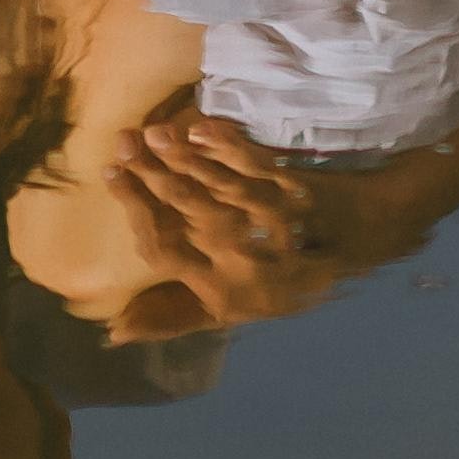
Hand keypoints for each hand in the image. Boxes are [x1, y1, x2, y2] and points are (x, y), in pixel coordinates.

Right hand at [107, 111, 337, 326]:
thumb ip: (171, 318)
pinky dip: (227, 144)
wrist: (347, 259)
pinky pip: (253, 164)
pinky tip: (200, 128)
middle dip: (152, 174)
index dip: (136, 210)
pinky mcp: (289, 189)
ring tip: (152, 132)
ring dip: (183, 156)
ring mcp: (266, 218)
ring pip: (217, 183)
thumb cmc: (276, 290)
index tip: (111, 174)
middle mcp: (239, 252)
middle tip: (123, 143)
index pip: (163, 245)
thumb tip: (114, 330)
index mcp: (216, 284)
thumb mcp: (225, 315)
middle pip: (187, 208)